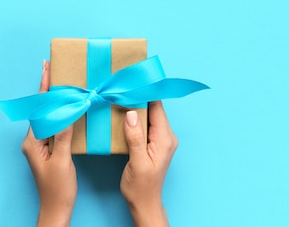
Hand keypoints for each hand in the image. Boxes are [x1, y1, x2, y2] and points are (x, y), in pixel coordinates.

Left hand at [21, 61, 76, 226]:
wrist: (56, 209)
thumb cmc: (58, 189)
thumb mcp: (62, 160)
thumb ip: (64, 134)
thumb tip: (69, 110)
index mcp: (32, 141)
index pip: (40, 108)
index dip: (44, 87)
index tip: (46, 68)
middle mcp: (33, 140)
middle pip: (42, 108)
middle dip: (49, 89)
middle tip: (54, 68)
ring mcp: (40, 145)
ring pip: (49, 116)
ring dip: (56, 100)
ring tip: (62, 82)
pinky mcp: (48, 149)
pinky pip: (54, 126)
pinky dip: (62, 114)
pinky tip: (69, 108)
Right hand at [121, 101, 177, 226]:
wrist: (144, 203)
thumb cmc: (140, 187)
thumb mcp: (136, 163)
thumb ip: (135, 138)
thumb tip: (131, 113)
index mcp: (164, 140)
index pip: (157, 109)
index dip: (144, 95)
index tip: (129, 85)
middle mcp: (167, 137)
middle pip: (154, 109)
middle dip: (139, 98)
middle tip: (122, 89)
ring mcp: (161, 140)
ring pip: (150, 115)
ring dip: (137, 107)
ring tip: (121, 98)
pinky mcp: (154, 143)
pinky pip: (147, 124)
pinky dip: (136, 118)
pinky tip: (124, 115)